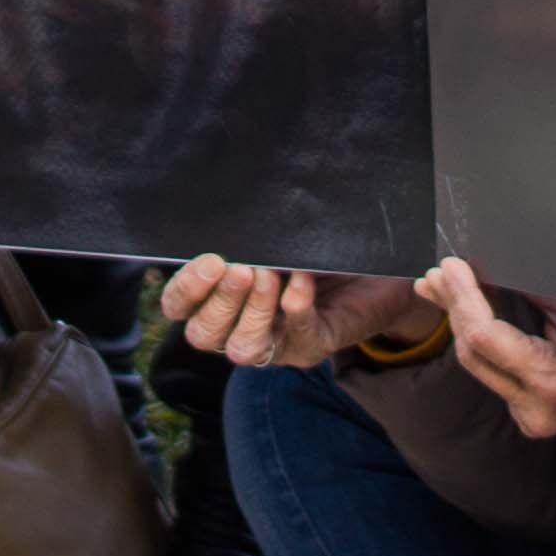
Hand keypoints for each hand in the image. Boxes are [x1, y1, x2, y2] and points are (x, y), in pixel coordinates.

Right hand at [160, 256, 430, 370]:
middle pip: (204, 334)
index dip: (186, 289)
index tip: (211, 260)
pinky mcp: (313, 347)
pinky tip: (302, 282)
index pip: (180, 307)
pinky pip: (299, 337)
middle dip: (219, 301)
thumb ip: (251, 232)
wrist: (375, 267)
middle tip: (241, 268)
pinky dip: (297, 309)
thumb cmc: (313, 245)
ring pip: (243, 348)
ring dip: (252, 311)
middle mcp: (239, 326)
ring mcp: (276, 343)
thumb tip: (232, 206)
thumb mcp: (277, 236)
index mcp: (220, 298)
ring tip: (268, 276)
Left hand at [425, 258, 555, 437]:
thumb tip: (483, 259)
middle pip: (473, 354)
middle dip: (453, 307)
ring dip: (458, 321)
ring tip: (438, 285)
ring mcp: (531, 417)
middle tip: (437, 272)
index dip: (461, 298)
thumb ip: (529, 284)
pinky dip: (476, 340)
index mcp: (552, 380)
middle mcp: (535, 408)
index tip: (451, 265)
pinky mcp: (529, 414)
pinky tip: (460, 313)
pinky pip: (492, 372)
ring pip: (478, 364)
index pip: (484, 338)